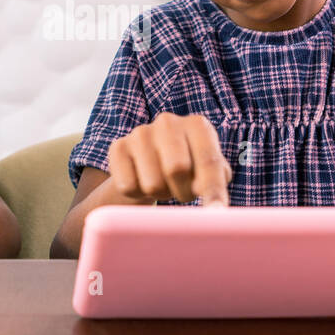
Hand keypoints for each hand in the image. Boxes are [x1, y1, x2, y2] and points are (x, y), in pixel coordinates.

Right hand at [106, 112, 231, 205]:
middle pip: (177, 169)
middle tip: (184, 194)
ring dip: (161, 194)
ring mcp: (140, 133)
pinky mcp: (118, 147)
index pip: (208, 161)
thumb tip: (214, 203)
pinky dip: (138, 193)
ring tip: (164, 184)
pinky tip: (142, 181)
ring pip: (152, 183)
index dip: (213, 189)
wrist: (148, 161)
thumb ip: (215, 182)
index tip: (216, 211)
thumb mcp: (208, 170)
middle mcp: (168, 122)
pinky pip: (128, 186)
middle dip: (184, 192)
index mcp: (197, 125)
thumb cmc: (188, 168)